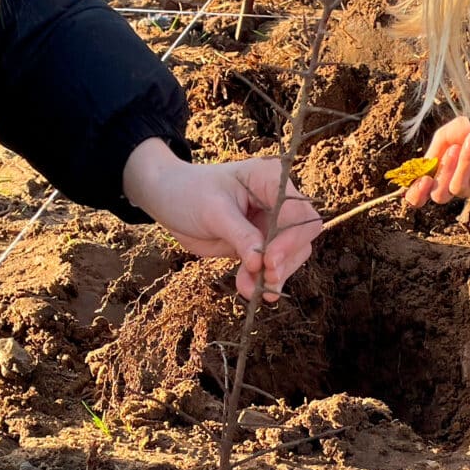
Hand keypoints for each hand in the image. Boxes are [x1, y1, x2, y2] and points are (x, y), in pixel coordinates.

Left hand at [123, 138, 321, 300]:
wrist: (168, 199)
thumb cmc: (189, 192)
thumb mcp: (213, 211)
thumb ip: (241, 235)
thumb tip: (261, 263)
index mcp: (272, 180)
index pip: (299, 213)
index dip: (290, 239)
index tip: (269, 261)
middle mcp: (278, 201)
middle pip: (301, 236)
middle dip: (285, 261)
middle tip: (265, 279)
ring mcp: (270, 223)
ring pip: (290, 255)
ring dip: (273, 276)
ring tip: (248, 289)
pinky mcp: (261, 244)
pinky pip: (272, 266)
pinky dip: (262, 280)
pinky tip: (249, 289)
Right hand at [404, 116, 469, 206]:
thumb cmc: (469, 130)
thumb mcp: (445, 136)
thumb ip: (432, 153)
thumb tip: (425, 169)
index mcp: (436, 174)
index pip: (418, 196)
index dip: (417, 194)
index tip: (425, 180)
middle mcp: (450, 185)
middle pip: (439, 196)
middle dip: (445, 172)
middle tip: (454, 148)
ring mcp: (469, 190)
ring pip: (458, 188)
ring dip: (465, 161)